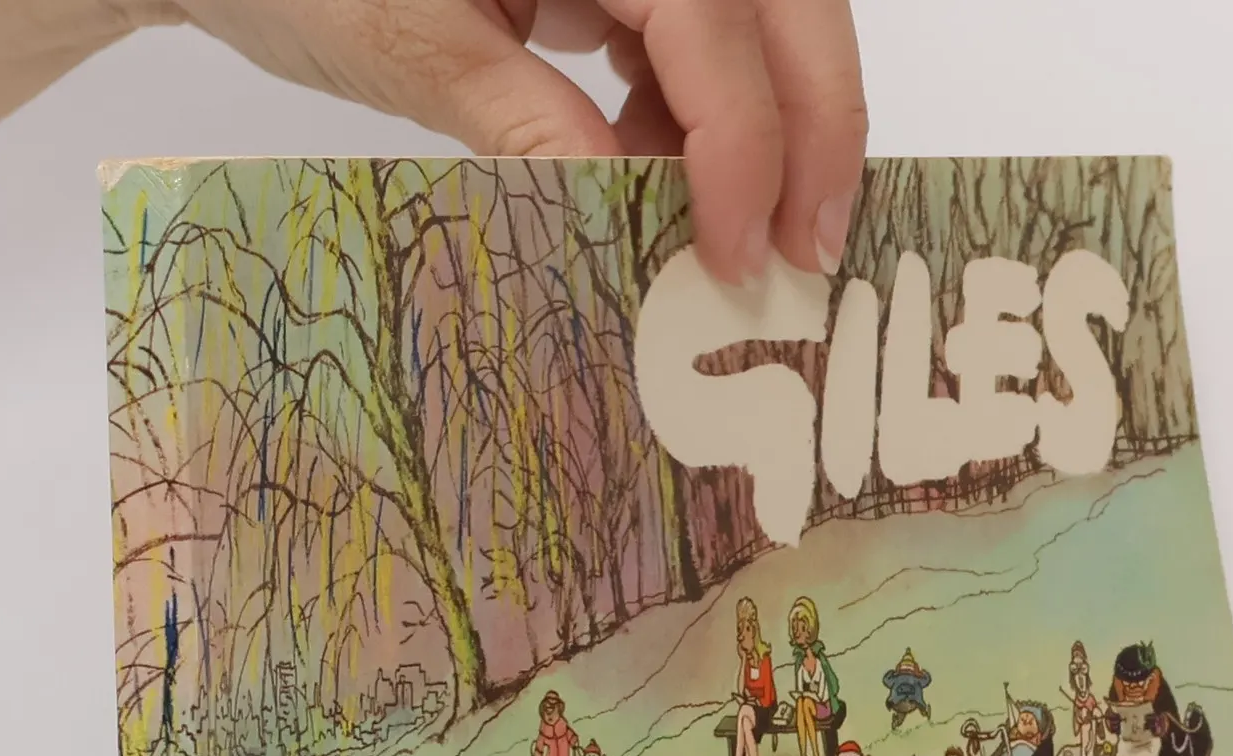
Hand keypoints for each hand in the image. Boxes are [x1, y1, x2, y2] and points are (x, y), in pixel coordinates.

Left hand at [130, 0, 866, 283]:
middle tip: (813, 248)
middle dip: (813, 125)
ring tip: (733, 231)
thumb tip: (637, 219)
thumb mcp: (420, 51)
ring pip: (757, 21)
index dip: (746, 143)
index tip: (739, 253)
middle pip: (783, 3)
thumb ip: (536, 126)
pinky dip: (697, 111)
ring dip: (765, 126)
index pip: (717, 23)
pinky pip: (694, 33)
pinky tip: (661, 175)